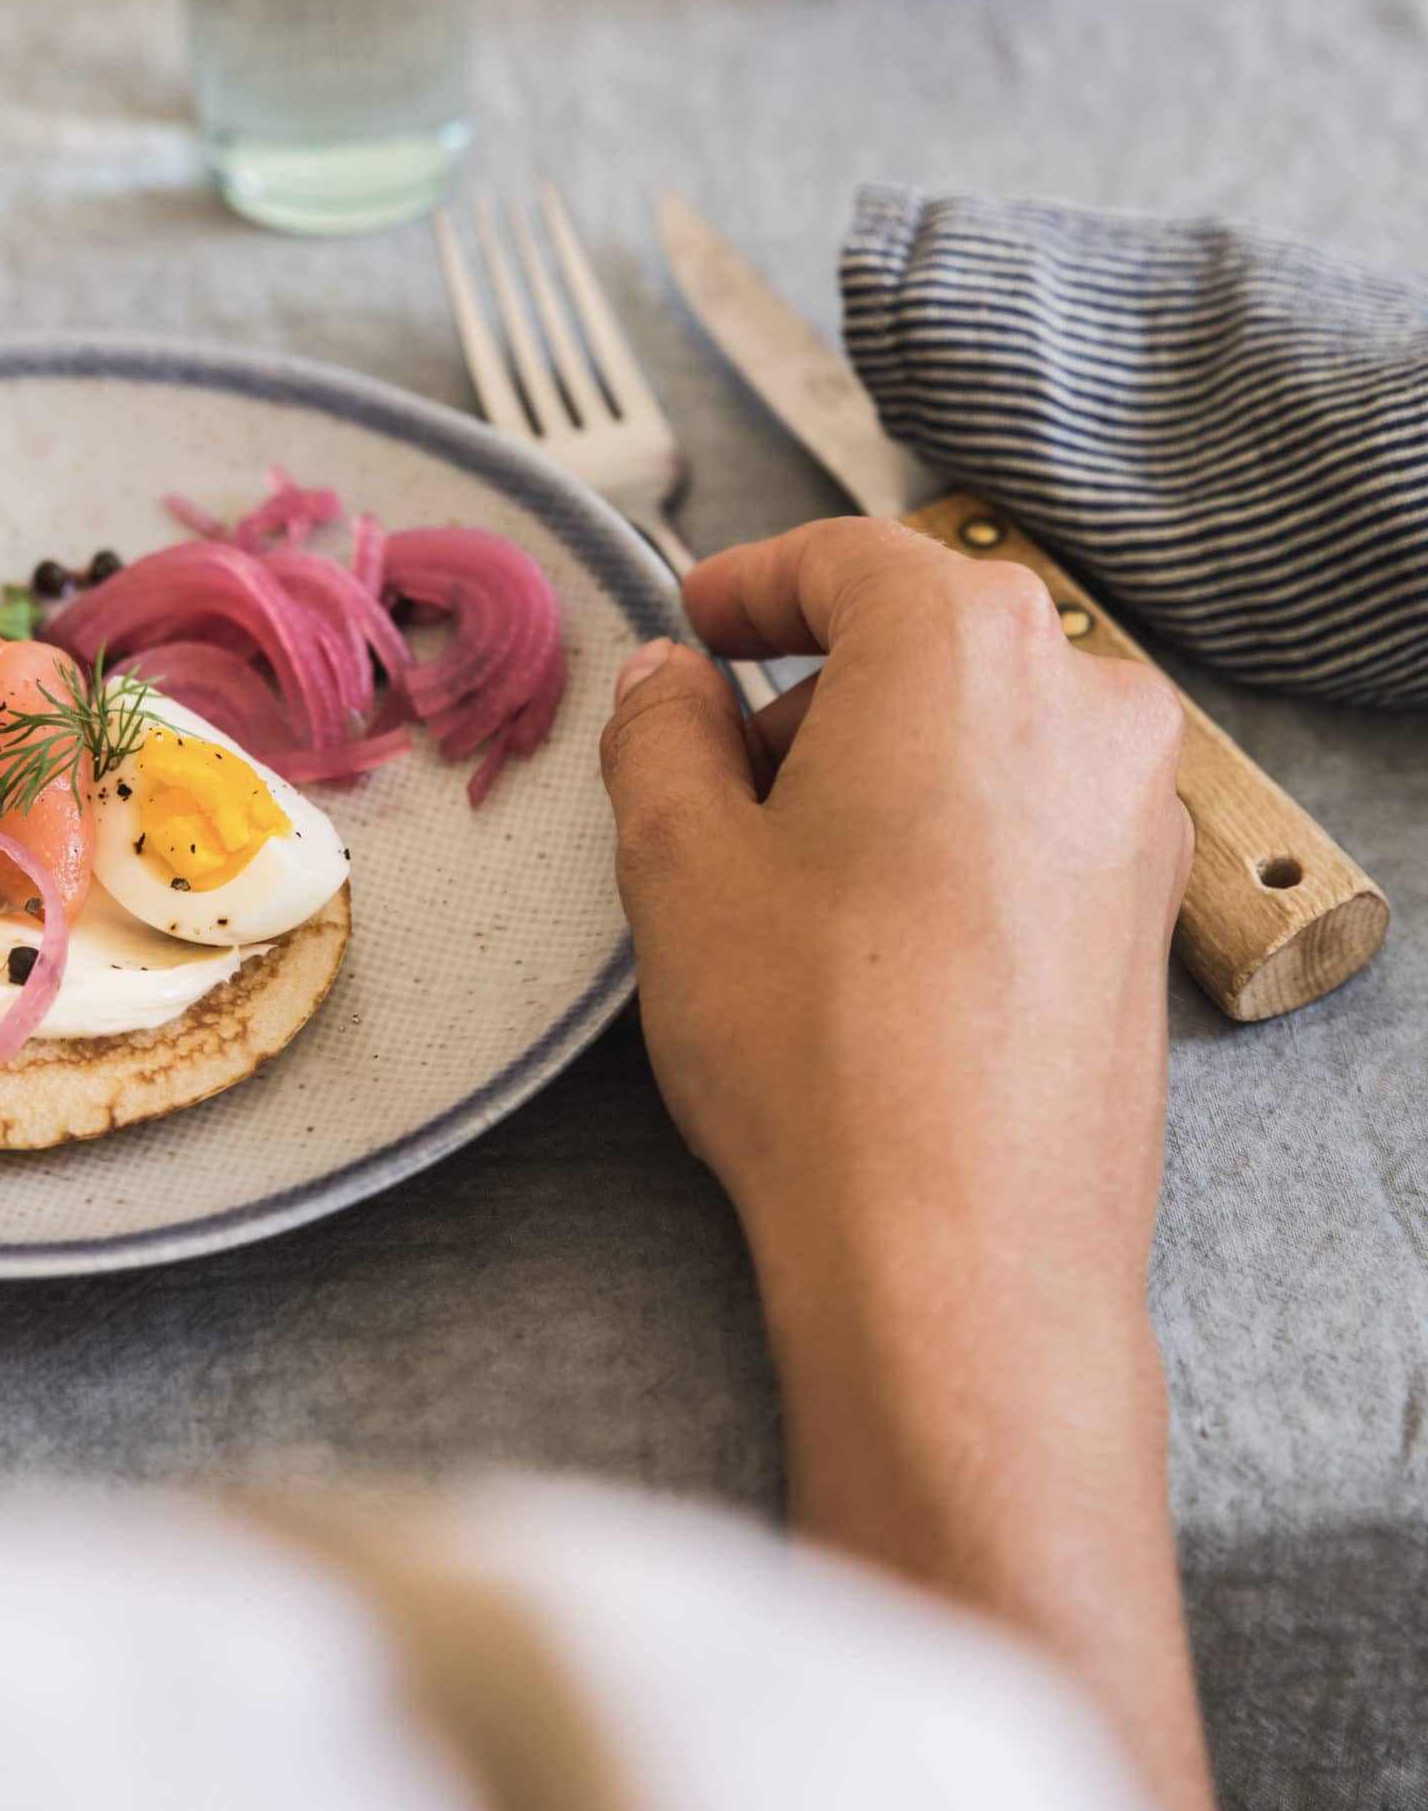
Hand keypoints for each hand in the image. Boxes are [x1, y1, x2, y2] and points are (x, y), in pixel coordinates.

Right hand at [600, 520, 1218, 1810]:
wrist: (959, 1250)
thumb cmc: (817, 1040)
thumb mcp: (680, 859)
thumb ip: (662, 732)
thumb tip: (669, 682)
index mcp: (966, 645)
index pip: (849, 560)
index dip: (753, 583)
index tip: (697, 618)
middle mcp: (1084, 702)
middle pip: (926, 647)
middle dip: (813, 694)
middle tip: (710, 772)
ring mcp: (1135, 813)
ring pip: (983, 737)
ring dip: (880, 770)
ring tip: (778, 874)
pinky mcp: (1147, 917)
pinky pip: (1030, 823)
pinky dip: (946, 838)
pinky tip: (867, 935)